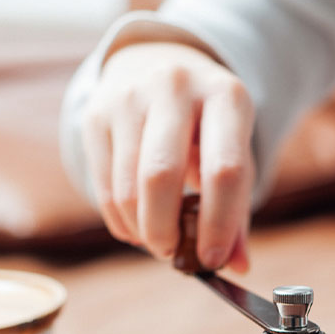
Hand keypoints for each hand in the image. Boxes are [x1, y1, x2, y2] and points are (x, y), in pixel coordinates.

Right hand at [81, 41, 253, 268]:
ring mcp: (129, 95)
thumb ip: (238, 215)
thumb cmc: (210, 131)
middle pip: (162, 176)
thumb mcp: (236, 159)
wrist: (162, 67)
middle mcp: (175, 86)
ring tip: (158, 240)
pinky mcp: (96, 113)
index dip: (218, 224)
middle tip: (173, 254)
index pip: (223, 171)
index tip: (212, 259)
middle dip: (165, 230)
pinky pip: (104, 188)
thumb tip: (237, 266)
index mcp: (225, 97)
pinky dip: (121, 222)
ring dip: (142, 231)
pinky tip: (137, 227)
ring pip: (128, 188)